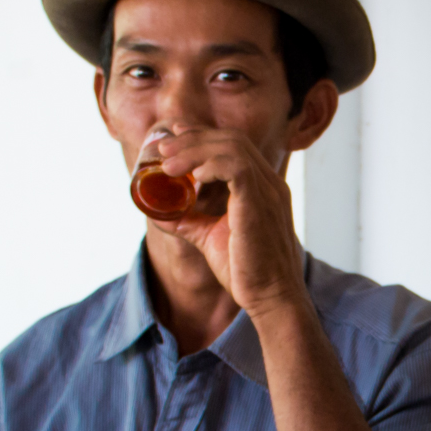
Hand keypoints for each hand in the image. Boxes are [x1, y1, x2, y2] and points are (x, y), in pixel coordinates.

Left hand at [157, 127, 305, 318]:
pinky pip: (237, 168)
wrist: (270, 297)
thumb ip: (189, 221)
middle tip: (163, 149)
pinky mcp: (260, 203)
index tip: (175, 134)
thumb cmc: (247, 272)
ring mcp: (268, 191)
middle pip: (230, 140)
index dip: (202, 134)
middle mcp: (268, 183)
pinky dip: (212, 165)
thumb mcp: (210, 238)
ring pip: (231, 148)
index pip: (233, 145)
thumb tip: (159, 213)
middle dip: (193, 138)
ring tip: (168, 163)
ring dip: (195, 150)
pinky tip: (192, 175)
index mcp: (261, 187)